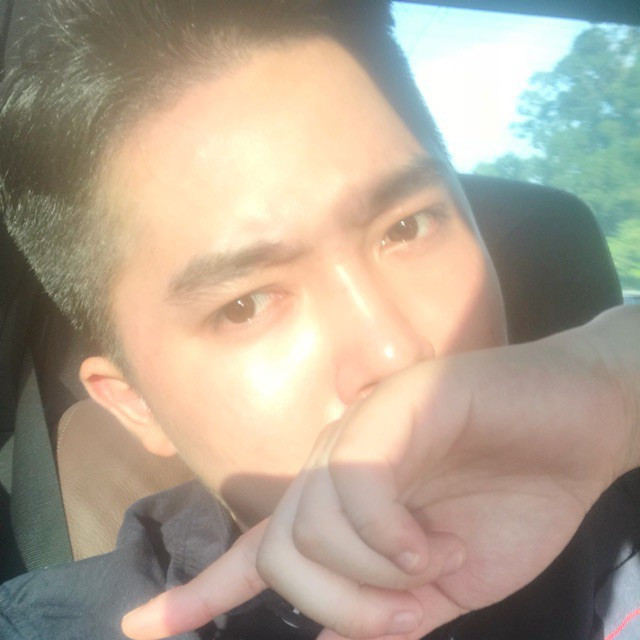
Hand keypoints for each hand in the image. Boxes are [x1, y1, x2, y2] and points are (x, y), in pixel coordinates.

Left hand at [122, 307, 638, 639]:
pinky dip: (389, 541)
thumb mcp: (451, 581)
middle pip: (280, 551)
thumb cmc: (519, 500)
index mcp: (348, 502)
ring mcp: (362, 428)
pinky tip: (431, 545)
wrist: (582, 425)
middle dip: (337, 607)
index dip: (202, 592)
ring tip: (431, 568)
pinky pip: (355, 488)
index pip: (262, 547)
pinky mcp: (393, 406)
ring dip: (372, 581)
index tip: (144, 626)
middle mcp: (339, 461)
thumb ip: (389, 606)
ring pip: (310, 526)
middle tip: (406, 614)